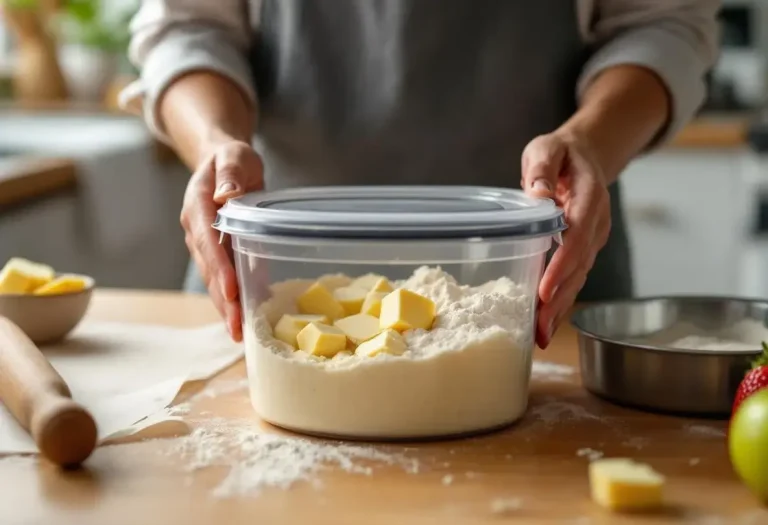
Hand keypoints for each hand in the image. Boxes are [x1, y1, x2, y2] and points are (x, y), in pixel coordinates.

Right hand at [180, 141, 263, 341]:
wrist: (222, 163)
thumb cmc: (232, 159)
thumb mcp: (235, 156)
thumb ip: (231, 174)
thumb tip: (226, 195)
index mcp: (197, 205)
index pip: (207, 239)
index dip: (219, 266)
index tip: (232, 288)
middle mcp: (195, 229)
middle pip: (209, 268)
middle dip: (223, 298)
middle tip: (237, 326)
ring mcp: (203, 244)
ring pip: (213, 279)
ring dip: (225, 306)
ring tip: (239, 332)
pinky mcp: (215, 253)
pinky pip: (222, 278)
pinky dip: (232, 300)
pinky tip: (244, 320)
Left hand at [521, 129, 610, 348]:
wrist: (585, 157)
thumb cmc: (561, 154)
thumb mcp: (547, 149)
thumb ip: (542, 169)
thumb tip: (537, 194)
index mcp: (589, 197)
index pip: (578, 234)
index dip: (563, 263)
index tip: (545, 288)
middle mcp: (596, 223)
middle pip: (580, 265)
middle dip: (559, 297)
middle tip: (539, 325)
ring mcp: (593, 240)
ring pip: (579, 277)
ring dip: (560, 307)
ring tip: (540, 334)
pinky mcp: (584, 251)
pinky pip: (574, 278)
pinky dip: (560, 301)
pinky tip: (545, 325)